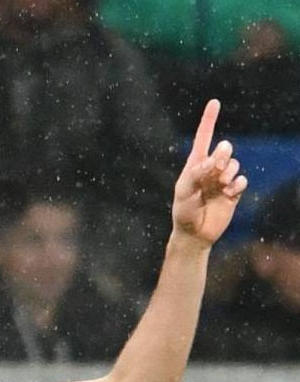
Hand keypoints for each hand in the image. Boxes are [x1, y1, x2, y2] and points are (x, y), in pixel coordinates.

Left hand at [172, 99, 248, 246]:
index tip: (214, 102)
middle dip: (222, 155)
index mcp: (194, 165)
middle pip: (223, 150)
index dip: (208, 120)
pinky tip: (230, 192)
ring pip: (234, 164)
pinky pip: (241, 180)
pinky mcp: (233, 192)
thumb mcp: (185, 191)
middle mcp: (210, 169)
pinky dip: (237, 184)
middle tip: (216, 167)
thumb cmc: (184, 211)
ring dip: (229, 171)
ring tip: (221, 184)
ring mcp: (222, 180)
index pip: (202, 138)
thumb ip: (198, 174)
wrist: (194, 233)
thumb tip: (214, 159)